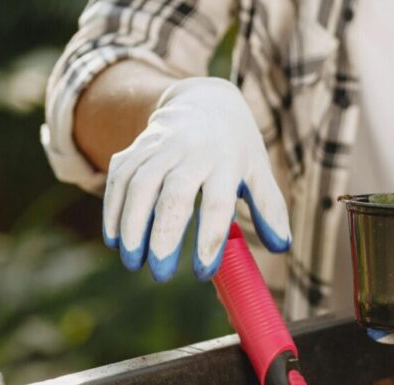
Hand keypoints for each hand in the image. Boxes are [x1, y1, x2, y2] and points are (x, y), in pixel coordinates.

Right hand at [102, 77, 290, 281]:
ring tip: (133, 262)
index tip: (202, 272)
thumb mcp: (259, 172)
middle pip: (173, 197)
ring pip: (139, 186)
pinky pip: (118, 178)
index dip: (208, 239)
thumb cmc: (236, 148)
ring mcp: (160, 148)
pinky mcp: (135, 148)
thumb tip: (281, 246)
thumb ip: (270, 208)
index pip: (217, 205)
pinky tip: (114, 240)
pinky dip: (113, 209)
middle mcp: (191, 153)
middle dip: (164, 238)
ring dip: (132, 226)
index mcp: (227, 163)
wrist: (205, 101)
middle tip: (161, 274)